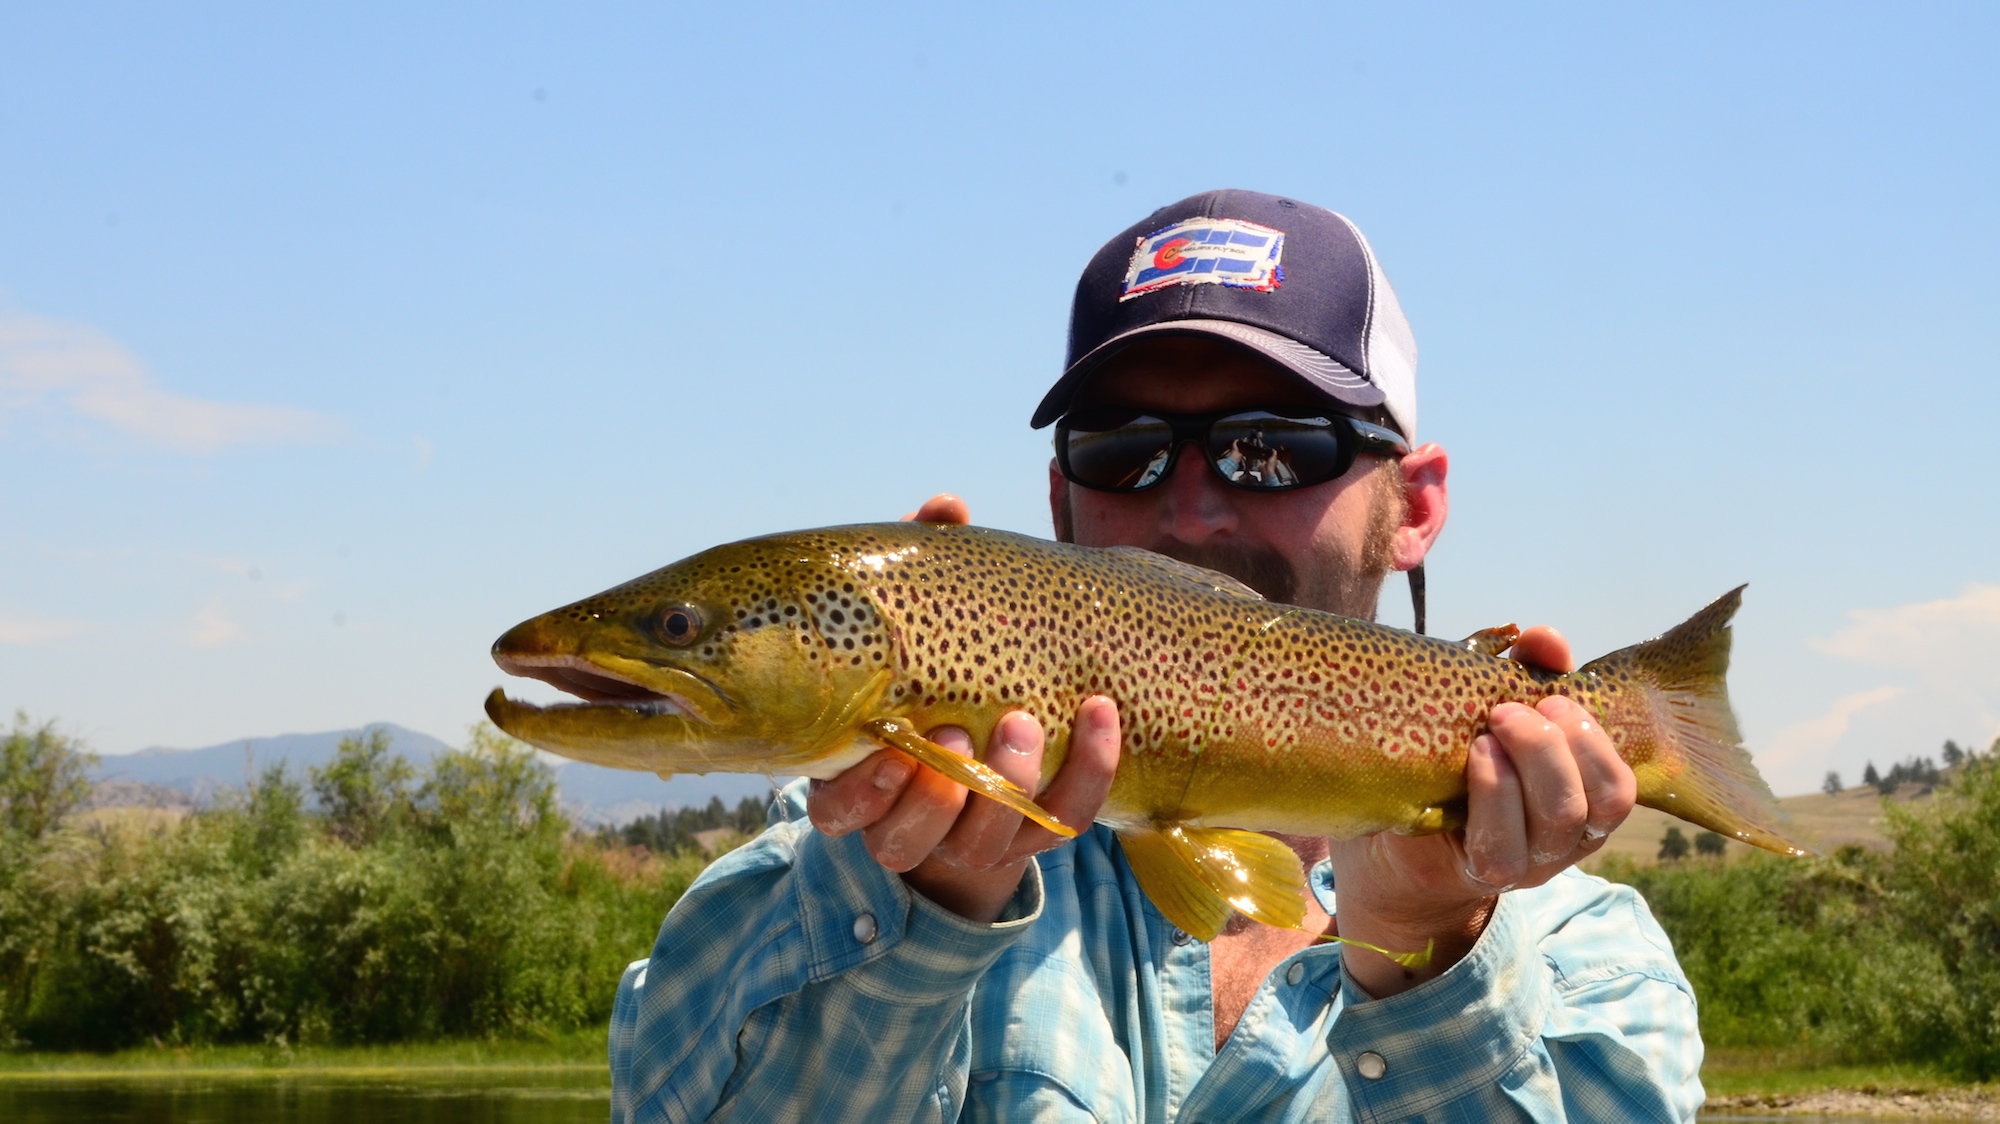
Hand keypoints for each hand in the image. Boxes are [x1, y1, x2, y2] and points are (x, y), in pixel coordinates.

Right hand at [807, 493, 1120, 922]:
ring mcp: (973, 840)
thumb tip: (947, 506)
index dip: (864, 792)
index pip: (839, 812)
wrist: (989, 743)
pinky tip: (1099, 713)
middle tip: (956, 731)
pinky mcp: (1035, 835)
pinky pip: (1064, 818)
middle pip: (909, 839)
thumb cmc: (930, 679)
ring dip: (1005, 785)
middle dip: (934, 794)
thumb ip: (917, 574)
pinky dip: (1087, 770)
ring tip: (1022, 724)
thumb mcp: (915, 631)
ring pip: (983, 843)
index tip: (891, 746)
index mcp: (857, 785)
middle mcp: (908, 827)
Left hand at [1327, 626, 1636, 997]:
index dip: (1594, 734)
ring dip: (1529, 764)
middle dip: (1559, 743)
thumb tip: (1547, 637)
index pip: (1620, 782)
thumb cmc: (1452, 760)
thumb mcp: (1491, 708)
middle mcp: (1568, 838)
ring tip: (1486, 734)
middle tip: (1508, 711)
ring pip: (1561, 819)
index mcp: (1581, 798)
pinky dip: (1493, 794)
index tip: (1549, 696)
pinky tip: (1472, 761)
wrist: (1393, 834)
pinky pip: (1504, 845)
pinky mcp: (1486, 874)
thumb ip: (1523, 673)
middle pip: (1602, 799)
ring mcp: (1532, 862)